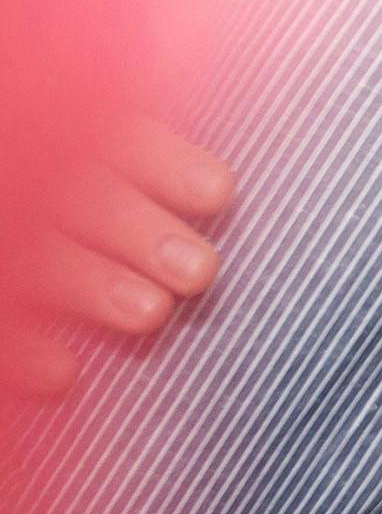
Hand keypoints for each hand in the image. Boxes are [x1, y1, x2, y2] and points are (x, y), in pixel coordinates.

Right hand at [5, 117, 229, 397]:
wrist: (32, 208)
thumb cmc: (106, 203)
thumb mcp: (123, 168)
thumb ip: (158, 169)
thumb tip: (227, 189)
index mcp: (78, 142)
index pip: (121, 140)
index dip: (167, 164)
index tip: (218, 193)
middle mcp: (37, 184)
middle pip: (86, 201)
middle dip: (143, 233)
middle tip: (199, 272)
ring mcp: (12, 241)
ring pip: (43, 260)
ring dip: (95, 285)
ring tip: (153, 314)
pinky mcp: (1, 300)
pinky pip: (5, 324)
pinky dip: (25, 351)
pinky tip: (64, 374)